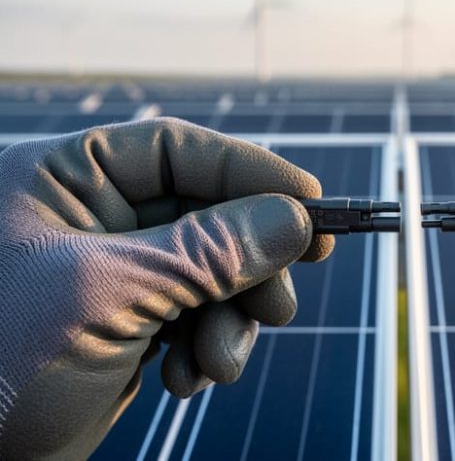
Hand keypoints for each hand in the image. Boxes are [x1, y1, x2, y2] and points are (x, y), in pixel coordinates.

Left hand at [0, 118, 332, 459]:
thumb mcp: (108, 295)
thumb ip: (208, 252)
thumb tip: (295, 221)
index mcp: (65, 179)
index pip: (178, 151)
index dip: (250, 173)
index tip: (312, 206)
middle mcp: (94, 217)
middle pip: (209, 214)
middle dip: (248, 267)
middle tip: (279, 306)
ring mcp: (116, 273)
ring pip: (212, 272)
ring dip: (231, 319)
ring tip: (218, 364)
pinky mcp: (129, 322)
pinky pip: (197, 316)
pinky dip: (207, 347)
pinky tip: (186, 379)